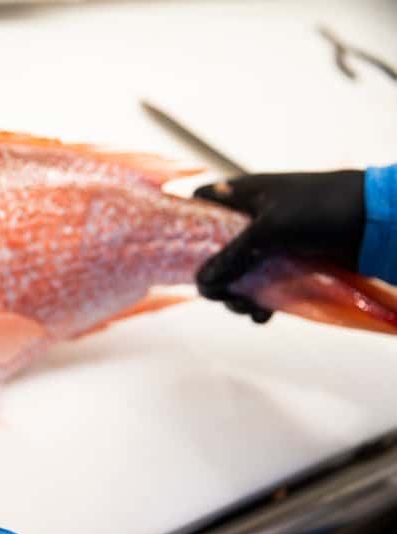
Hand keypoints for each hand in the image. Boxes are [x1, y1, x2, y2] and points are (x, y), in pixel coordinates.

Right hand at [193, 170, 364, 322]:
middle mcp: (250, 217)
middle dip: (216, 278)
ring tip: (249, 309)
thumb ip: (231, 256)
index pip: (200, 203)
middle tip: (223, 297)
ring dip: (238, 295)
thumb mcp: (268, 230)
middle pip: (215, 248)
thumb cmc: (320, 209)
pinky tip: (264, 314)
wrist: (375, 220)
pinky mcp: (288, 262)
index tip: (182, 256)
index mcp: (241, 195)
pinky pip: (263, 284)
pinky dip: (260, 301)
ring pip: (238, 271)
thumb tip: (201, 283)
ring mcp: (270, 241)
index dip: (187, 226)